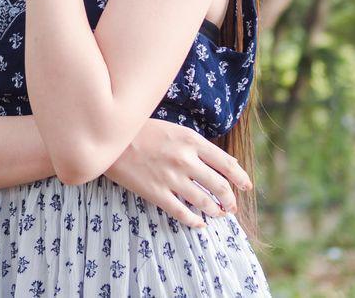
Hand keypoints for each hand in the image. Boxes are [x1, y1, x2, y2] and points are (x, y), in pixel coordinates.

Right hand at [103, 118, 251, 228]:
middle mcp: (185, 160)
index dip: (240, 178)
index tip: (246, 186)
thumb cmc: (142, 130)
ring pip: (204, 202)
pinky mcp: (156, 193)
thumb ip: (199, 145)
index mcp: (191, 141)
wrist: (109, 138)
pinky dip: (194, 221)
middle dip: (230, 200)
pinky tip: (198, 223)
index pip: (227, 163)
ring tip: (218, 214)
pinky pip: (182, 213)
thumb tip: (227, 161)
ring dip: (215, 211)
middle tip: (231, 206)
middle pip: (219, 186)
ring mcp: (171, 178)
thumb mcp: (175, 130)